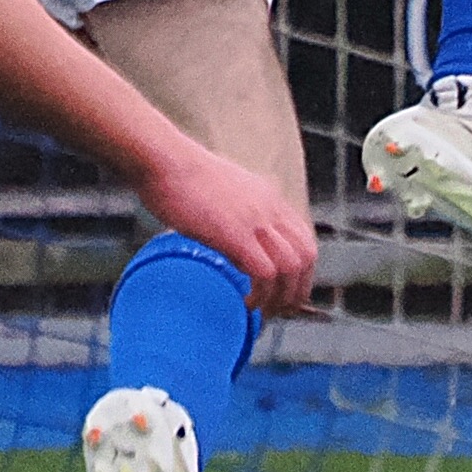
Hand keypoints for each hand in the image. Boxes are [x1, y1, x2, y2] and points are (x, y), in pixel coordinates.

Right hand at [133, 143, 318, 316]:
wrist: (165, 161)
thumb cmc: (180, 176)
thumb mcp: (222, 193)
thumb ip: (236, 216)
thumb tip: (233, 244)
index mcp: (268, 198)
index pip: (304, 238)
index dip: (302, 271)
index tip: (287, 290)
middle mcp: (270, 208)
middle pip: (306, 256)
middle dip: (298, 289)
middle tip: (281, 309)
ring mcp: (255, 221)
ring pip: (291, 268)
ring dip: (281, 297)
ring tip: (263, 311)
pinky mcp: (236, 234)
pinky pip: (264, 273)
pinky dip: (261, 294)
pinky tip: (247, 302)